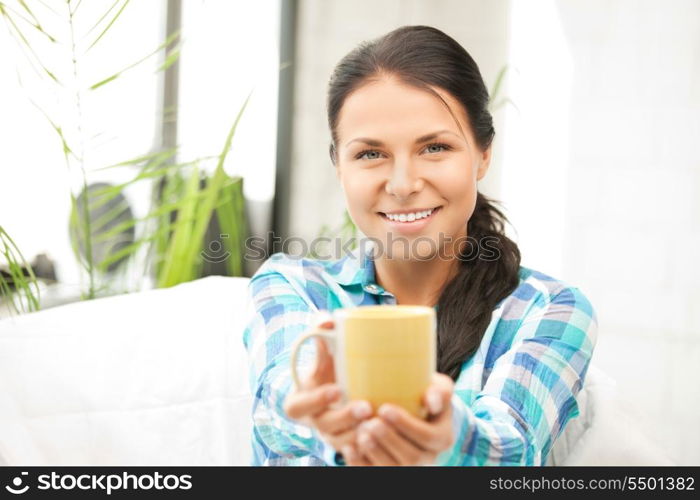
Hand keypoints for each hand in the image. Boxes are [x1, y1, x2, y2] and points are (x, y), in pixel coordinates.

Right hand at [283, 317, 372, 451]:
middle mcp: (315, 422)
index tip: (336, 389)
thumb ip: (321, 335)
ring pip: (343, 442)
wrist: (339, 390)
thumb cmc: (329, 369)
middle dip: (346, 418)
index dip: (316, 400)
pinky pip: (356, 452)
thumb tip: (326, 318)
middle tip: (366, 407)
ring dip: (360, 436)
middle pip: (326, 426)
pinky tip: (384, 442)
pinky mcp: (349, 444)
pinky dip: (368, 448)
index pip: (299, 406)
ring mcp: (331, 436)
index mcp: (300, 402)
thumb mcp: (322, 354)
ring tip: (379, 423)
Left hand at [342, 372, 454, 465]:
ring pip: (393, 469)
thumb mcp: (438, 387)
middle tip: (370, 423)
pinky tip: (349, 448)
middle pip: (411, 457)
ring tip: (361, 434)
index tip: (384, 409)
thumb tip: (431, 402)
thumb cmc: (425, 393)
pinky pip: (374, 473)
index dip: (407, 425)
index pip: (428, 437)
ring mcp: (408, 467)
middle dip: (389, 440)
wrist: (415, 411)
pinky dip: (361, 463)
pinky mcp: (389, 470)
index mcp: (442, 438)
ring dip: (375, 453)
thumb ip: (440, 390)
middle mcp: (428, 458)